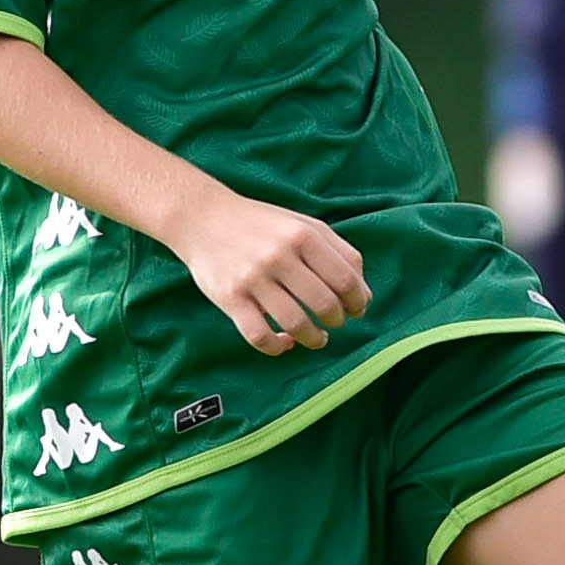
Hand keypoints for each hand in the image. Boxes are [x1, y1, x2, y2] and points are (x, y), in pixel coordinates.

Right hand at [168, 193, 371, 354]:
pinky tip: (285, 342)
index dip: (358, 301)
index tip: (356, 310)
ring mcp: (253, 278)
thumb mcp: (302, 223)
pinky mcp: (230, 298)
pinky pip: (260, 336)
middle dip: (338, 321)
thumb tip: (363, 291)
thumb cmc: (259, 224)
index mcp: (303, 235)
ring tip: (317, 338)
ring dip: (314, 338)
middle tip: (335, 323)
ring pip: (296, 324)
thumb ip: (336, 251)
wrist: (202, 217)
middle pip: (325, 304)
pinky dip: (278, 347)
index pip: (345, 279)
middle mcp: (280, 255)